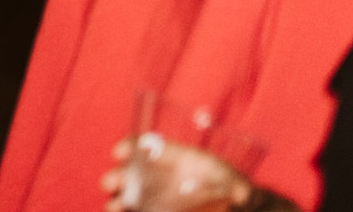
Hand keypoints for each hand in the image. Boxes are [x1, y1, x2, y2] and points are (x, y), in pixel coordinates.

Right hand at [99, 136, 265, 211]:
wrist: (233, 207)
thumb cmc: (232, 189)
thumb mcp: (236, 185)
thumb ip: (237, 189)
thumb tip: (241, 195)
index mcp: (172, 159)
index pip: (143, 147)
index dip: (129, 147)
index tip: (119, 154)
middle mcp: (157, 177)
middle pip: (128, 173)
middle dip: (115, 177)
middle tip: (111, 184)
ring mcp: (154, 198)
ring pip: (125, 197)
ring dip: (115, 201)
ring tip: (114, 208)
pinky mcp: (154, 210)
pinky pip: (134, 211)